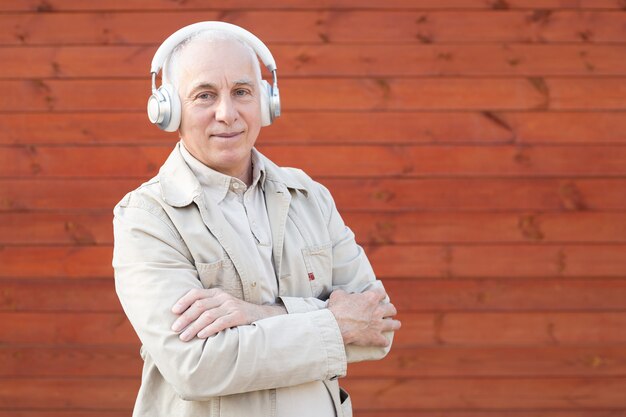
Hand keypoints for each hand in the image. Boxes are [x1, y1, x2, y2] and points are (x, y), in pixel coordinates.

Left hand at [171, 288, 285, 341]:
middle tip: (174, 329)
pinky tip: (201, 336)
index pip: (196, 293)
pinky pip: (220, 322)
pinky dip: (209, 329)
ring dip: (194, 327)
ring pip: (208, 315)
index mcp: (216, 293)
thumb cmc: (235, 314)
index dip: (183, 301)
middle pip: (199, 305)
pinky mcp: (238, 316)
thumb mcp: (221, 306)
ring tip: (184, 337)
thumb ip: (207, 308)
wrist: (260, 316)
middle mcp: (223, 297)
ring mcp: (231, 306)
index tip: (173, 312)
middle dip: (185, 318)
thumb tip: (182, 318)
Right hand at [328, 289, 400, 346]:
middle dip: (390, 310)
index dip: (380, 295)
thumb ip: (345, 294)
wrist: (336, 327)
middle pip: (391, 309)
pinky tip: (383, 342)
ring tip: (395, 325)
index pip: (381, 293)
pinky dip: (383, 342)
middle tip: (388, 311)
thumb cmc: (336, 309)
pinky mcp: (375, 338)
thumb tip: (345, 295)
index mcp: (370, 298)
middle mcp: (377, 311)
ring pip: (393, 324)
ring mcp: (378, 325)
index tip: (379, 296)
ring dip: (394, 324)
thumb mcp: (338, 295)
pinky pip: (385, 341)